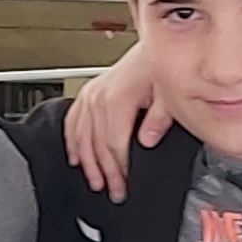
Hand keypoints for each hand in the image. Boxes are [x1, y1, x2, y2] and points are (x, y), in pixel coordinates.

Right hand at [61, 42, 172, 198]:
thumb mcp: (168, 94)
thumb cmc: (160, 70)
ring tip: (96, 183)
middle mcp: (99, 97)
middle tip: (114, 192)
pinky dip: (73, 143)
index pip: (113, 144)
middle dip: (105, 173)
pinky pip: (73, 123)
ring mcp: (90, 96)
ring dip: (88, 163)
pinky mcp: (87, 94)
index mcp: (117, 99)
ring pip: (81, 138)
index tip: (126, 185)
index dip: (120, 169)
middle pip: (97, 145)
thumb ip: (159, 118)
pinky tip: (76, 158)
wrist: (152, 49)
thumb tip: (147, 140)